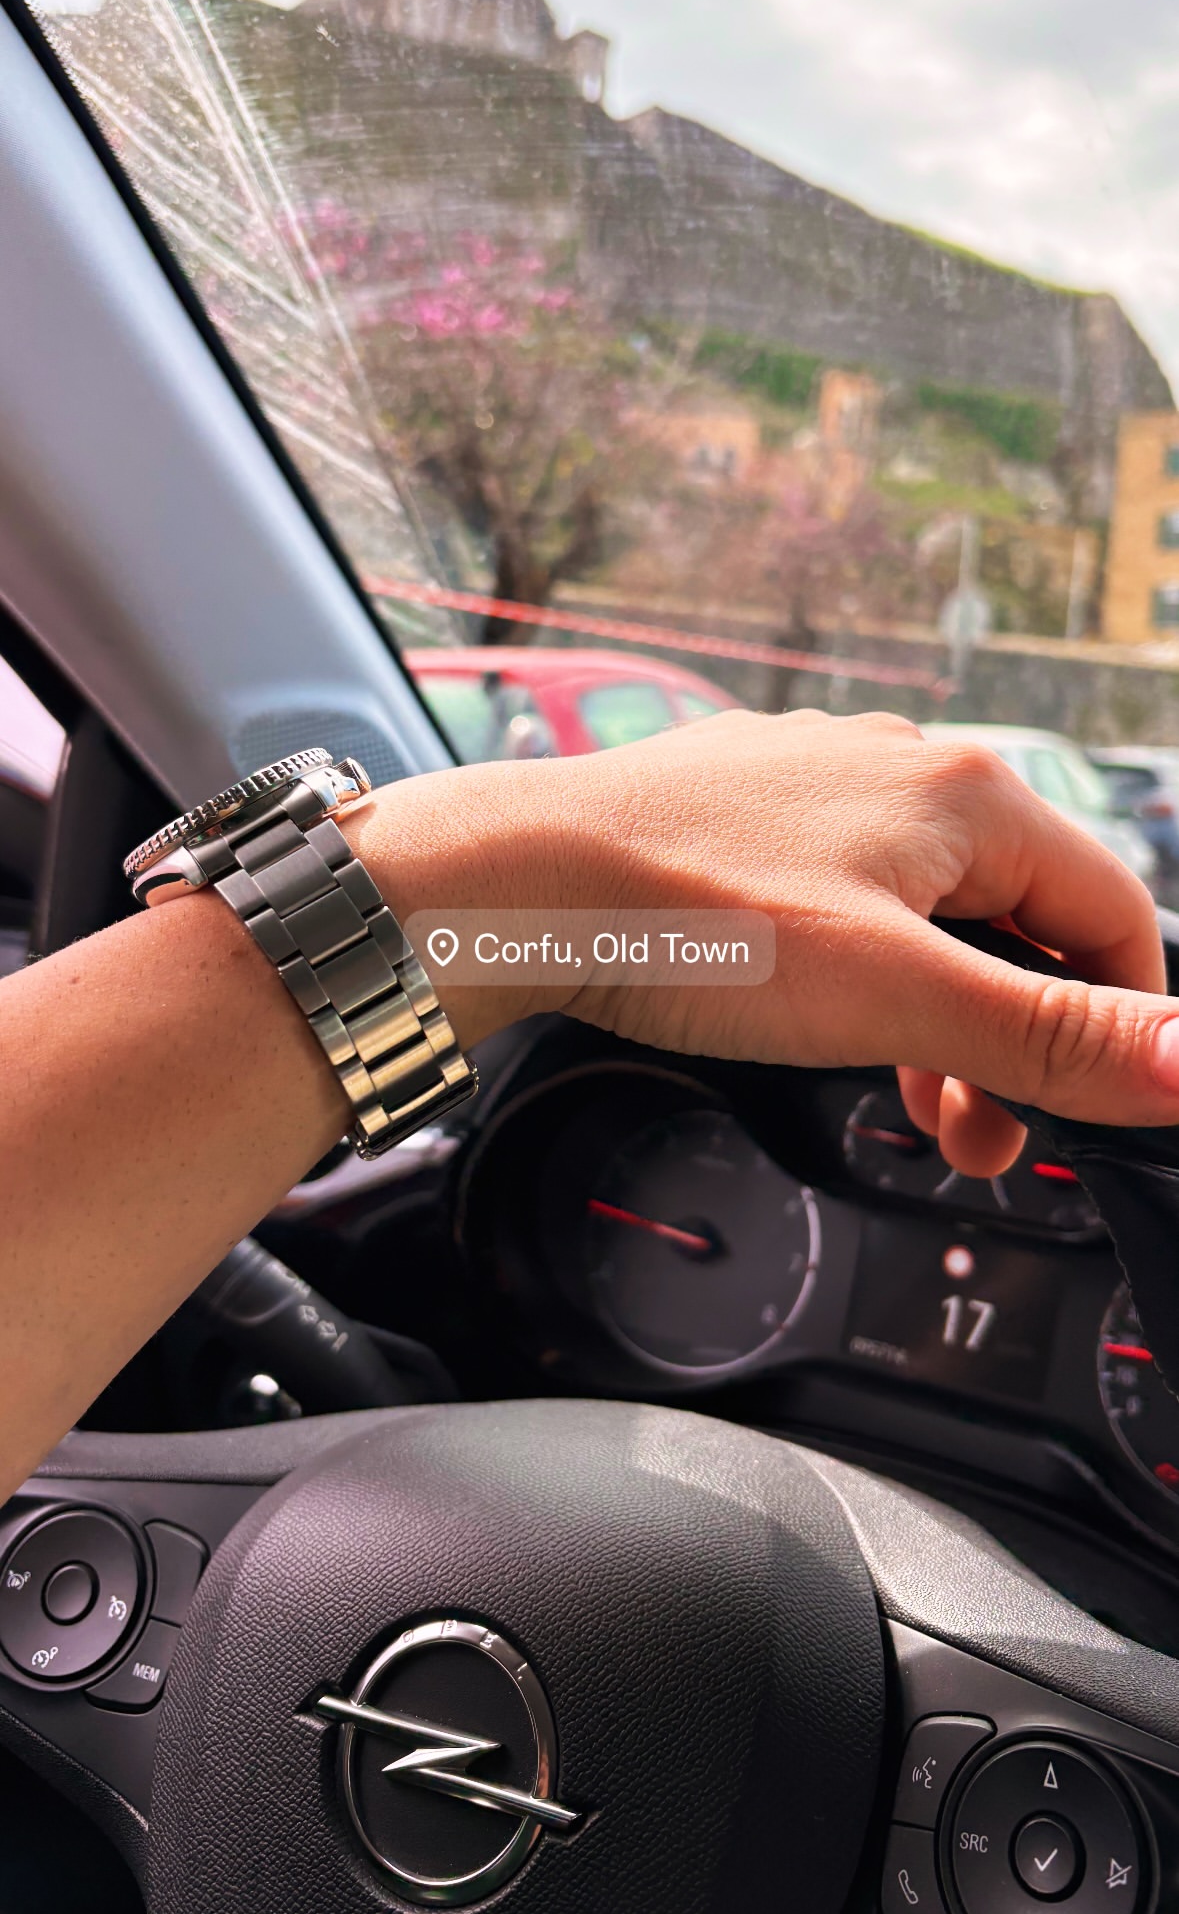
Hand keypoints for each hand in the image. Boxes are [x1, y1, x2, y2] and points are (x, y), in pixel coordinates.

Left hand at [358, 709, 1173, 1175]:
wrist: (509, 887)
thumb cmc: (688, 916)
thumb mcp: (895, 994)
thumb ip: (1048, 1033)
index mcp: (965, 793)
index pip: (1112, 911)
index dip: (1124, 1023)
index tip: (1101, 1108)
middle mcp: (899, 773)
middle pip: (1019, 920)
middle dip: (1019, 1040)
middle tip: (984, 1139)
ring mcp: (816, 795)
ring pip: (931, 921)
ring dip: (942, 1025)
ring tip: (916, 1108)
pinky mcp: (748, 827)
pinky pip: (852, 910)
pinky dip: (868, 986)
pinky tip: (833, 1033)